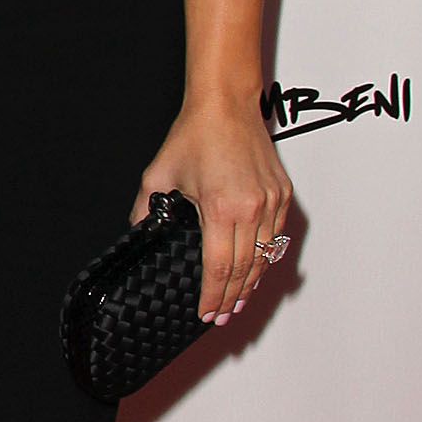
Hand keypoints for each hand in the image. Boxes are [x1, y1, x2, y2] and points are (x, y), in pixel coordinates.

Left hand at [136, 100, 290, 323]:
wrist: (226, 105)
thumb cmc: (193, 135)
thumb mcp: (158, 175)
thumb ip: (146, 210)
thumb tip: (140, 233)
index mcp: (220, 207)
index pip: (220, 267)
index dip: (213, 295)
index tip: (207, 313)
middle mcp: (251, 207)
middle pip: (245, 268)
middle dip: (232, 297)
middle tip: (222, 316)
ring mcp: (271, 201)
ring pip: (264, 255)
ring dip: (252, 282)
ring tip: (238, 301)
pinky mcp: (282, 194)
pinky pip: (275, 235)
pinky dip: (265, 257)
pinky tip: (255, 269)